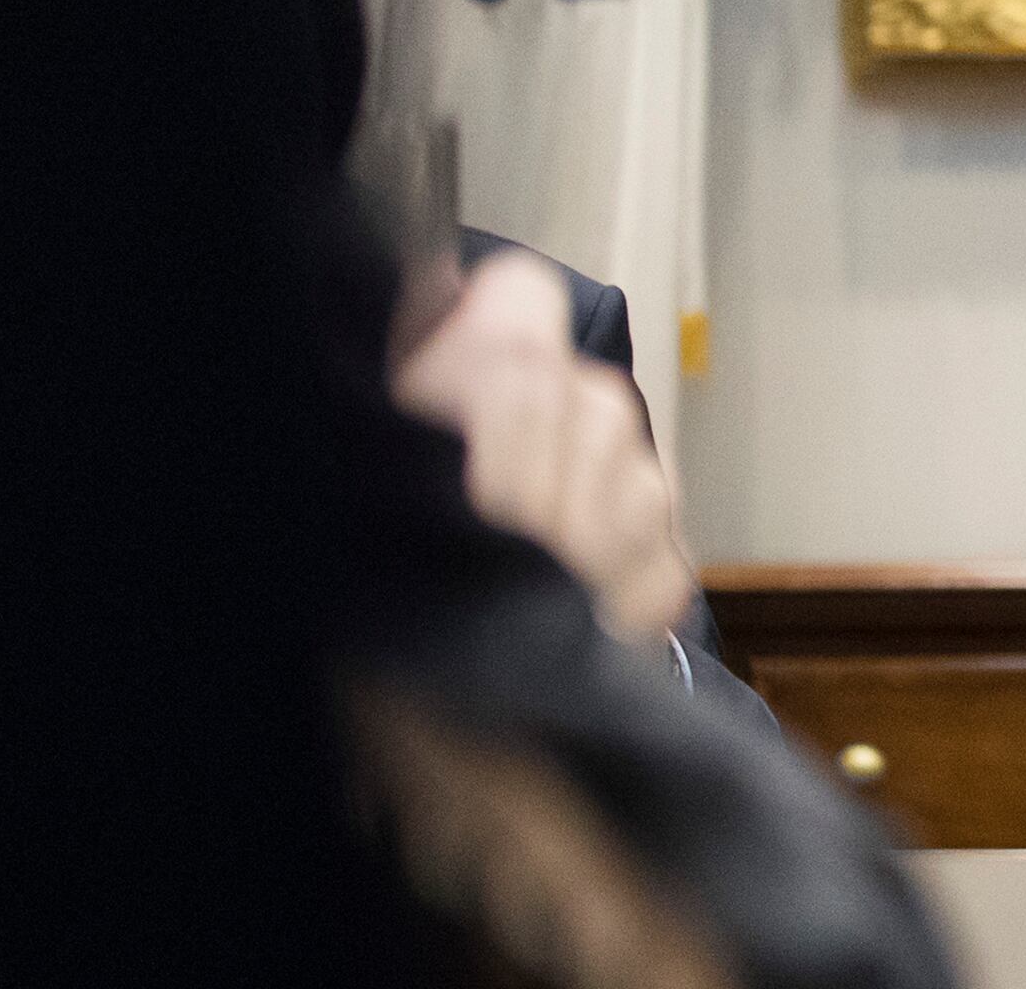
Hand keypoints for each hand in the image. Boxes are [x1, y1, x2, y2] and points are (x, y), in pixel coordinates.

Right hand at [391, 251, 696, 642]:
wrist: (454, 739)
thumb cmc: (379, 583)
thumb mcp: (357, 440)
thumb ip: (404, 345)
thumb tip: (441, 286)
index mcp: (511, 366)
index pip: (523, 293)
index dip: (483, 336)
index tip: (451, 386)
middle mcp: (593, 412)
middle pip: (568, 384)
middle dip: (530, 428)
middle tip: (468, 501)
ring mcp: (641, 495)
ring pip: (612, 461)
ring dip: (574, 498)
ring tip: (507, 562)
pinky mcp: (668, 574)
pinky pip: (643, 540)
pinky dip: (606, 569)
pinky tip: (549, 604)